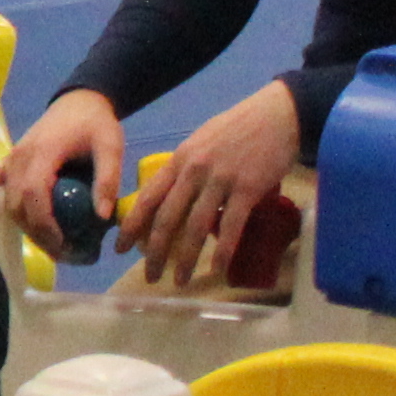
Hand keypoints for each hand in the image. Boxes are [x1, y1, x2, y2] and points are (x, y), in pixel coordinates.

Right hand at [0, 90, 129, 252]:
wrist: (80, 101)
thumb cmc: (96, 124)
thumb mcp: (111, 147)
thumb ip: (107, 179)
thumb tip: (102, 216)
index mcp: (44, 152)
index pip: (34, 194)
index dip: (45, 223)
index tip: (63, 243)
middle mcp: (20, 156)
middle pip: (18, 202)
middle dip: (36, 232)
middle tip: (62, 251)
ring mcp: (12, 157)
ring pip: (8, 198)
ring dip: (23, 224)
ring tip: (48, 243)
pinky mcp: (10, 158)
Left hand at [126, 81, 305, 282]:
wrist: (276, 115)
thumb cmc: (238, 130)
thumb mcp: (201, 144)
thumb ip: (186, 171)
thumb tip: (176, 198)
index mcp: (178, 161)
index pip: (147, 199)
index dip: (131, 227)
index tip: (119, 248)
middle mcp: (193, 172)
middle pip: (166, 218)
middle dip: (153, 252)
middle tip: (149, 276)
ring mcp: (219, 180)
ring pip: (195, 226)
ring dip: (185, 258)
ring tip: (179, 280)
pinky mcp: (247, 188)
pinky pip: (231, 225)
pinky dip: (222, 250)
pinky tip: (217, 269)